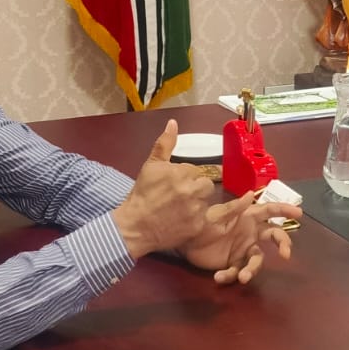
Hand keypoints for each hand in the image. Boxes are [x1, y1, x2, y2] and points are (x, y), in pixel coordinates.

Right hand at [112, 120, 215, 257]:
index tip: (174, 185)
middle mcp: (190, 190)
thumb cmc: (142, 195)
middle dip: (195, 188)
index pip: (194, 170)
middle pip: (205, 184)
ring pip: (208, 199)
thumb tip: (173, 123)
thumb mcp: (151, 166)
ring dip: (199, 202)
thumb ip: (164, 143)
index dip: (185, 177)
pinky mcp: (199, 226)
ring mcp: (196, 209)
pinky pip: (212, 217)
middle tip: (180, 197)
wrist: (135, 226)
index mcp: (180, 172)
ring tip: (182, 208)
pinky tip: (212, 209)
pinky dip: (213, 214)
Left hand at [178, 191, 301, 284]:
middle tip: (286, 254)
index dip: (284, 210)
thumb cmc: (200, 224)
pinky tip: (219, 277)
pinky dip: (230, 276)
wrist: (183, 242)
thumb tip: (251, 194)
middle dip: (283, 243)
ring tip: (244, 277)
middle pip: (273, 236)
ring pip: (257, 260)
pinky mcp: (233, 264)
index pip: (269, 211)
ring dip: (252, 270)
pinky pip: (237, 272)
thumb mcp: (216, 216)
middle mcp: (249, 234)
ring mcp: (242, 250)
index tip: (299, 213)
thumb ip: (234, 208)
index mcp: (246, 218)